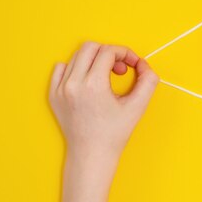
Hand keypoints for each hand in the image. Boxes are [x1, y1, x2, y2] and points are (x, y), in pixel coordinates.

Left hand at [49, 42, 158, 167]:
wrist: (92, 154)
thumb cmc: (114, 133)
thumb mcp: (138, 106)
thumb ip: (148, 80)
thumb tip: (143, 64)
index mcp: (93, 85)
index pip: (108, 51)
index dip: (125, 53)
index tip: (133, 65)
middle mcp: (73, 84)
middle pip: (90, 47)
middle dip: (109, 52)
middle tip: (120, 70)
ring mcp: (60, 89)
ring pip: (77, 56)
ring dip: (95, 59)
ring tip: (106, 76)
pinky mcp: (53, 94)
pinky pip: (61, 68)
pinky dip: (77, 68)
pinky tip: (88, 81)